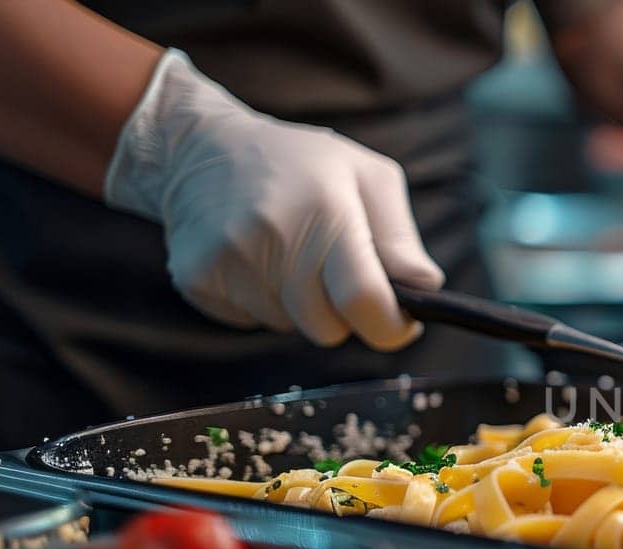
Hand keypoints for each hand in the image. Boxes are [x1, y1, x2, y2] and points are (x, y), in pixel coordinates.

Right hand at [103, 49, 442, 350]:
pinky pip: (250, 322)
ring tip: (285, 250)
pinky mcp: (196, 278)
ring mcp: (229, 259)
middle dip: (341, 311)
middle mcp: (274, 236)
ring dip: (298, 304)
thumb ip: (400, 238)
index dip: (391, 326)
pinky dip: (260, 300)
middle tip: (329, 265)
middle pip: (328, 328)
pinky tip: (253, 256)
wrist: (198, 146)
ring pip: (290, 328)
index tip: (400, 323)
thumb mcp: (366, 177)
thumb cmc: (300, 163)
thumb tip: (425, 288)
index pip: (364, 299)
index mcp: (326, 209)